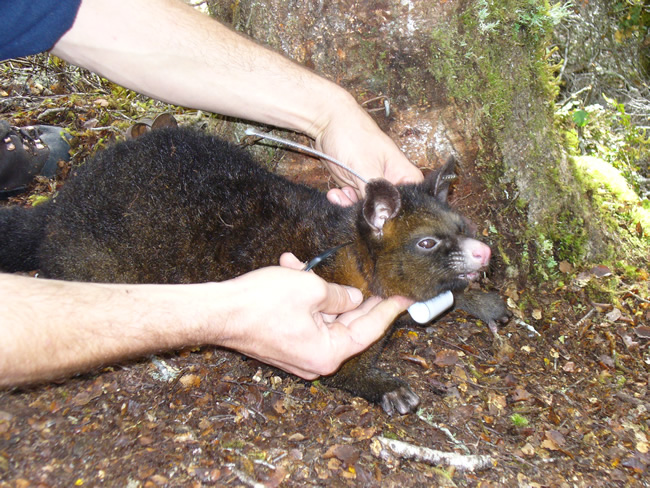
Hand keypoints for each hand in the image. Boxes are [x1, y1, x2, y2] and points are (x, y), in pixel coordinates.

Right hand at [213, 256, 410, 379]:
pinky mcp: (284, 342)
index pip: (370, 329)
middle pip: (348, 325)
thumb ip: (340, 295)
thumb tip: (354, 298)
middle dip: (358, 297)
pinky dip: (304, 296)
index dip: (389, 308)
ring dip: (325, 290)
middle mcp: (316, 359)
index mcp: (329, 353)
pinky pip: (305, 318)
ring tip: (322, 265)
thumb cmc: (261, 303)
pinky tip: (294, 267)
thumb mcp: (311, 289)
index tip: (406, 296)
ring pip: (324, 317)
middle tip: (379, 278)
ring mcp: (298, 353)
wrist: (217, 312)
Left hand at [313, 99, 423, 205]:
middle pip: (386, 210)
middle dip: (368, 211)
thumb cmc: (353, 135)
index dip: (394, 213)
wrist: (326, 122)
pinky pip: (353, 202)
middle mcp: (392, 182)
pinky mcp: (357, 186)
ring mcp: (373, 185)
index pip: (411, 203)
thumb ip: (375, 194)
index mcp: (404, 175)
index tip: (378, 216)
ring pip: (367, 208)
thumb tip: (380, 220)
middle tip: (354, 200)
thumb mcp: (366, 167)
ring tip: (342, 193)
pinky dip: (343, 201)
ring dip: (352, 206)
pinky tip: (335, 193)